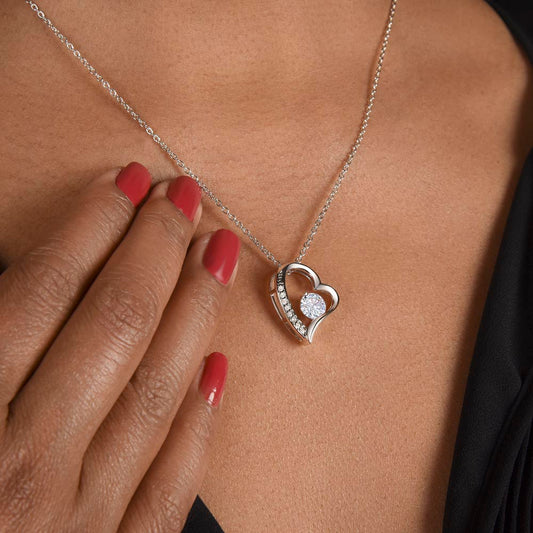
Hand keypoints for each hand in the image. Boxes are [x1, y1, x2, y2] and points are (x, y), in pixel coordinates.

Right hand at [0, 162, 239, 531]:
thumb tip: (17, 276)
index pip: (39, 291)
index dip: (90, 226)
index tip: (128, 181)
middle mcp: (22, 468)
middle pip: (112, 324)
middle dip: (154, 249)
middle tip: (188, 198)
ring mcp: (78, 521)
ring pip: (157, 391)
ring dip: (194, 312)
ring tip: (218, 255)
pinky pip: (172, 485)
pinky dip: (199, 424)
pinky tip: (219, 368)